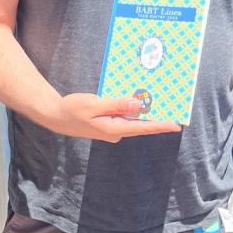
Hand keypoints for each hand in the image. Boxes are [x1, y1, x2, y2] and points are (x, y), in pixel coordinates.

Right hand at [52, 93, 181, 143]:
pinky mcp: (108, 123)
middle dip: (156, 116)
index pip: (142, 127)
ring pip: (133, 119)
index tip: (176, 125)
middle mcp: (116, 131)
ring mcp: (112, 128)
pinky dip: (132, 109)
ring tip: (160, 101)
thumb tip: (138, 105)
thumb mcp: (94, 105)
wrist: (56, 116)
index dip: (160, 125)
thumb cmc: (73, 109)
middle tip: (173, 108)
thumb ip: (117, 104)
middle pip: (140, 124)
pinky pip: (124, 116)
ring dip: (144, 111)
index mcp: (113, 129)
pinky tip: (138, 101)